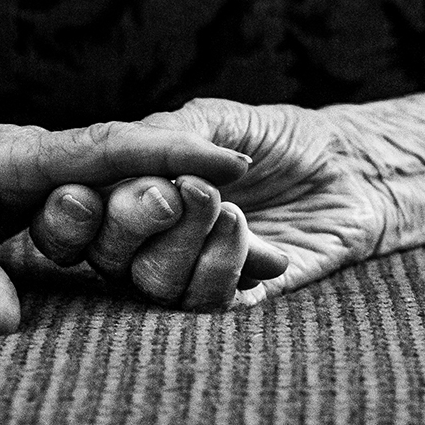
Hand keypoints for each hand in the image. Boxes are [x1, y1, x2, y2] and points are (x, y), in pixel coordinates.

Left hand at [0, 121, 259, 332]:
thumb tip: (5, 323)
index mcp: (9, 159)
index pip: (101, 150)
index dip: (166, 156)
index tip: (227, 164)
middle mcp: (39, 164)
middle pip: (136, 173)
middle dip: (207, 194)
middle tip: (274, 230)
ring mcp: (46, 185)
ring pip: (133, 196)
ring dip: (194, 221)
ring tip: (266, 255)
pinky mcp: (46, 210)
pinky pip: (113, 221)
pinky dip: (160, 238)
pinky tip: (206, 268)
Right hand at [104, 90, 424, 304]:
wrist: (353, 169)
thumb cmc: (280, 136)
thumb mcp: (216, 119)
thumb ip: (163, 138)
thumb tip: (126, 169)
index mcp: (129, 196)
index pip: (74, 218)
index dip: (71, 214)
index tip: (87, 193)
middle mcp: (149, 243)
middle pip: (106, 257)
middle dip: (135, 223)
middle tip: (177, 192)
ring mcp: (189, 275)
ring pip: (152, 284)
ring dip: (187, 242)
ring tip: (229, 207)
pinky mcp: (233, 300)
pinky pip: (205, 305)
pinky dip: (226, 269)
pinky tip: (256, 238)